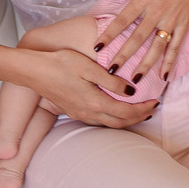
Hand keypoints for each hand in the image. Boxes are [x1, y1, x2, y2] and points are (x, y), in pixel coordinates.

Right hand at [30, 47, 155, 127]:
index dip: (143, 109)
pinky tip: (114, 111)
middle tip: (152, 109)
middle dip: (138, 117)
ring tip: (138, 112)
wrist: (33, 71)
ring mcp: (79, 113)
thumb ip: (111, 81)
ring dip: (126, 120)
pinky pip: (98, 120)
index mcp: (94, 101)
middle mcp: (88, 112)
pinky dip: (112, 118)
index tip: (155, 101)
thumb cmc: (60, 64)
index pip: (126, 112)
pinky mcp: (72, 111)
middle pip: (120, 122)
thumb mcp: (88, 68)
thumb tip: (130, 91)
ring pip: (109, 123)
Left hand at [96, 0, 188, 82]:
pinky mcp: (184, 25)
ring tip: (135, 79)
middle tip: (111, 71)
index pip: (122, 20)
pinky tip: (164, 76)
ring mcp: (171, 20)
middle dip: (123, 55)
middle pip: (137, 38)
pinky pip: (175, 46)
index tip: (97, 47)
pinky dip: (170, 61)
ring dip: (145, 64)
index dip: (109, 34)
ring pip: (156, 47)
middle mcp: (156, 12)